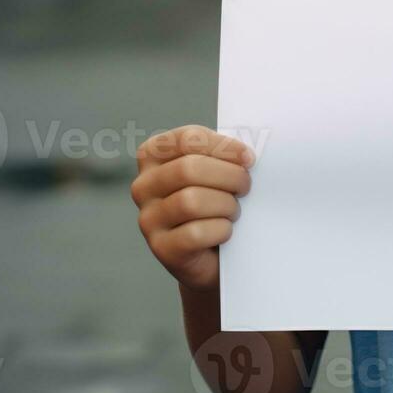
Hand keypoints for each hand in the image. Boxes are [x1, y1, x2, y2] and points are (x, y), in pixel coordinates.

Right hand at [131, 124, 254, 291]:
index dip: (223, 146)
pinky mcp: (161, 248)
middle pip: (188, 169)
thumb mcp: (215, 171)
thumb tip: (247, 155)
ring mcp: (148, 219)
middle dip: (229, 176)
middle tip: (246, 187)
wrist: (214, 253)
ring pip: (191, 201)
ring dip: (226, 205)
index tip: (249, 158)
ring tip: (233, 211)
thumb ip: (223, 156)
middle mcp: (144, 186)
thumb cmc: (216, 202)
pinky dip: (220, 230)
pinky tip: (225, 232)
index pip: (187, 138)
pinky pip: (195, 233)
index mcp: (153, 156)